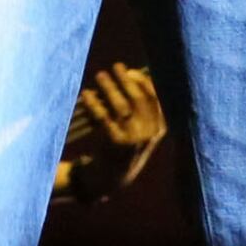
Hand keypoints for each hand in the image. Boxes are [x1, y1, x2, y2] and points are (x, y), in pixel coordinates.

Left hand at [62, 61, 166, 199]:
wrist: (112, 178)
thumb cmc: (124, 145)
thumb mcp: (140, 129)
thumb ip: (140, 106)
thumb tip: (129, 72)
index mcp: (159, 128)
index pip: (155, 97)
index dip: (142, 81)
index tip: (130, 71)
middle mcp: (149, 133)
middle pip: (137, 98)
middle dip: (125, 80)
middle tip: (115, 67)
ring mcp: (134, 139)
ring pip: (121, 106)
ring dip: (109, 87)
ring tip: (99, 76)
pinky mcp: (116, 143)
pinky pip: (104, 117)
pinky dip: (94, 103)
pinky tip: (86, 95)